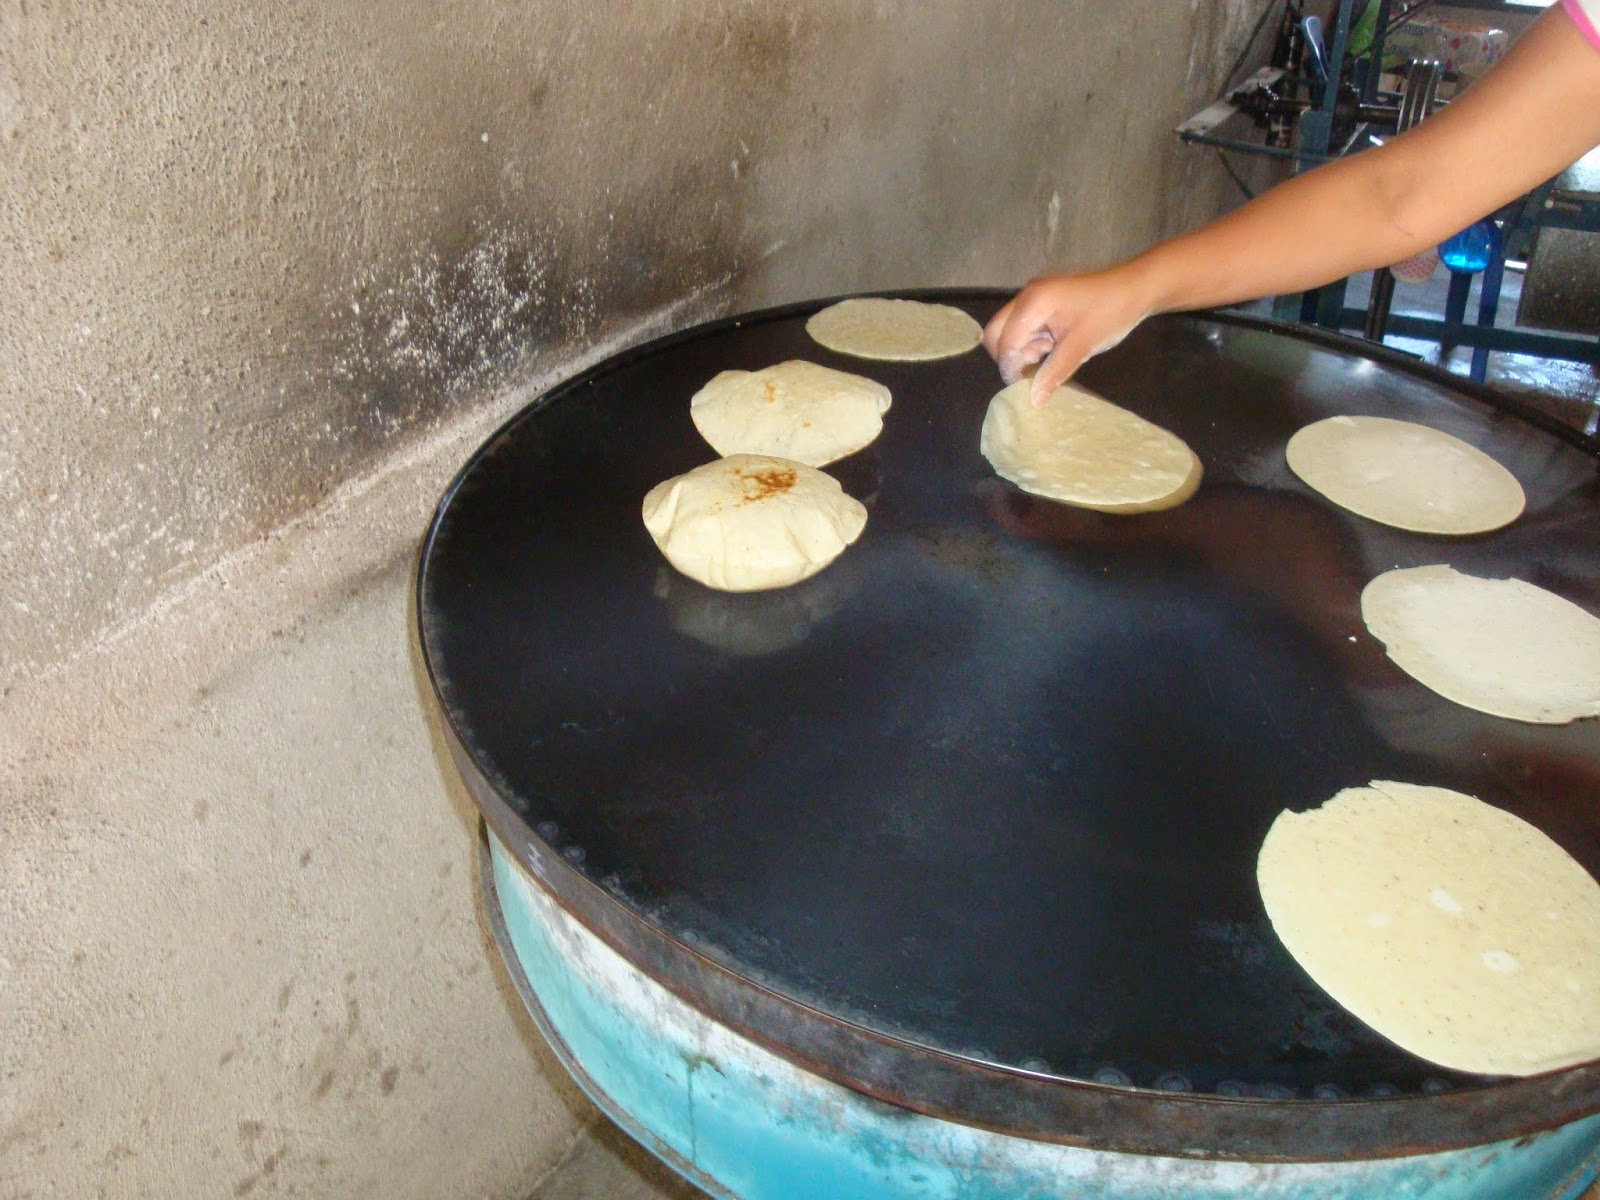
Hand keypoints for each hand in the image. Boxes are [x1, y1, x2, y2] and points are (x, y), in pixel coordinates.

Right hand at [982, 266, 1156, 405]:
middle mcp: (1027, 297)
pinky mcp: (1046, 302)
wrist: (1137, 287)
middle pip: (998, 334)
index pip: (1004, 342)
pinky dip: (1035, 343)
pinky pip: (1027, 327)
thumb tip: (1033, 400)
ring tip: (1051, 359)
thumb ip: (1053, 373)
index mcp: (1032, 303)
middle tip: (1035, 373)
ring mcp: (1036, 297)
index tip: (1026, 389)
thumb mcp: (1081, 347)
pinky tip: (1054, 350)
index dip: (1011, 368)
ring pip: (1012, 332)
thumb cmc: (1110, 313)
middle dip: (1012, 358)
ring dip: (1025, 351)